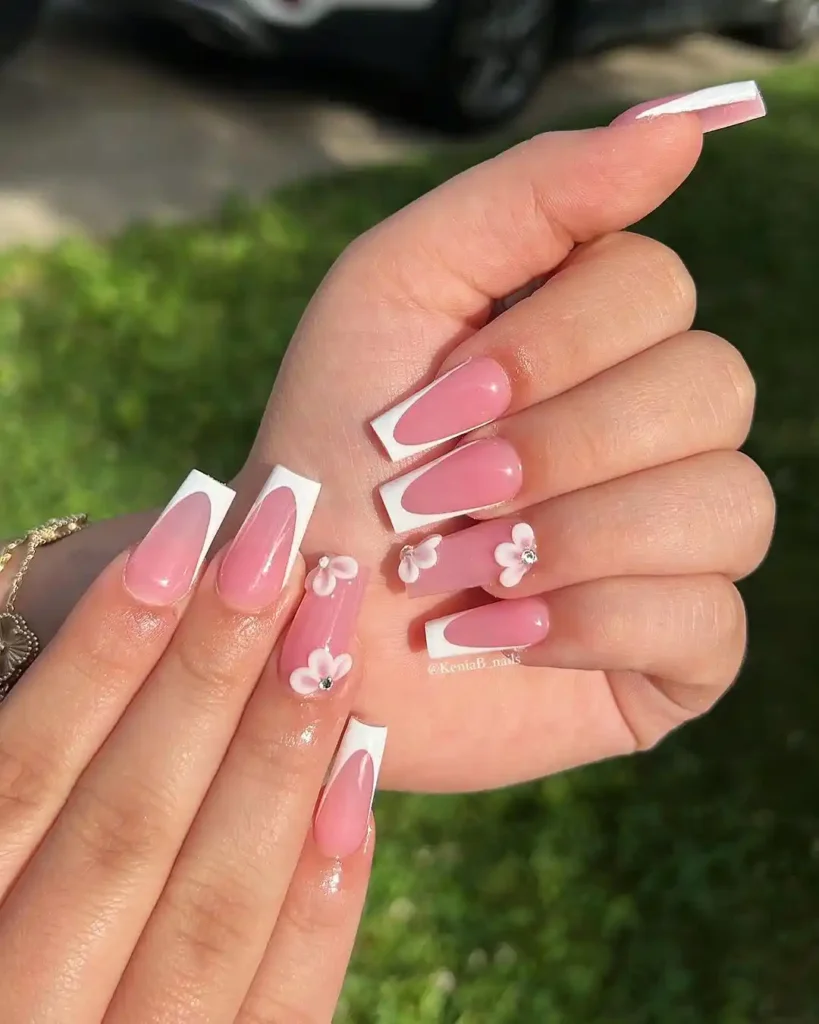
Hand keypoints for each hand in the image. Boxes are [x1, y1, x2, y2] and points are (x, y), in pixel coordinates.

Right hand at [0, 472, 376, 1022]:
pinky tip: (361, 763)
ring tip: (332, 621)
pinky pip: (285, 1006)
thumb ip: (35, 773)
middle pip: (125, 827)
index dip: (101, 648)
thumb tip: (129, 610)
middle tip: (283, 549)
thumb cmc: (29, 903)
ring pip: (212, 906)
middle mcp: (26, 1013)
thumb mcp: (8, 841)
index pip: (20, 777)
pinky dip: (324, 888)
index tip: (183, 531)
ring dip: (280, 749)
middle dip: (210, 674)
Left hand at [237, 113, 773, 790]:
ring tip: (468, 570)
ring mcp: (674, 546)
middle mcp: (651, 433)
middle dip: (556, 447)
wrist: (292, 619)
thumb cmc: (330, 453)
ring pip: (732, 505)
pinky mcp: (674, 650)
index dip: (549, 345)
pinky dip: (596, 626)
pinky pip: (713, 622)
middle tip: (442, 493)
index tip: (430, 404)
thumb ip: (525, 198)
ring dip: (575, 539)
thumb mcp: (392, 290)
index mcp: (593, 341)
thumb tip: (682, 127)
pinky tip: (507, 633)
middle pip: (711, 388)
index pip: (656, 288)